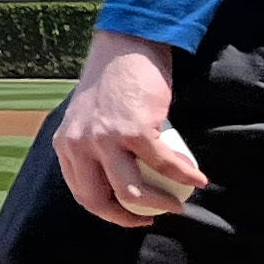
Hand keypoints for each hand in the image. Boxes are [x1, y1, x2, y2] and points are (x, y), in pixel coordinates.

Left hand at [52, 31, 206, 224]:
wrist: (126, 47)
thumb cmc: (113, 83)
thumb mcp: (88, 119)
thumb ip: (93, 146)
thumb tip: (119, 177)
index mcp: (65, 145)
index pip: (82, 192)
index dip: (108, 211)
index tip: (130, 213)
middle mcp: (79, 145)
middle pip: (100, 199)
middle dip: (129, 216)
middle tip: (152, 216)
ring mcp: (106, 139)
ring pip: (133, 190)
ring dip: (160, 202)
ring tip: (178, 203)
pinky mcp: (135, 131)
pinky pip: (163, 164)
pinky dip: (184, 175)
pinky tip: (197, 178)